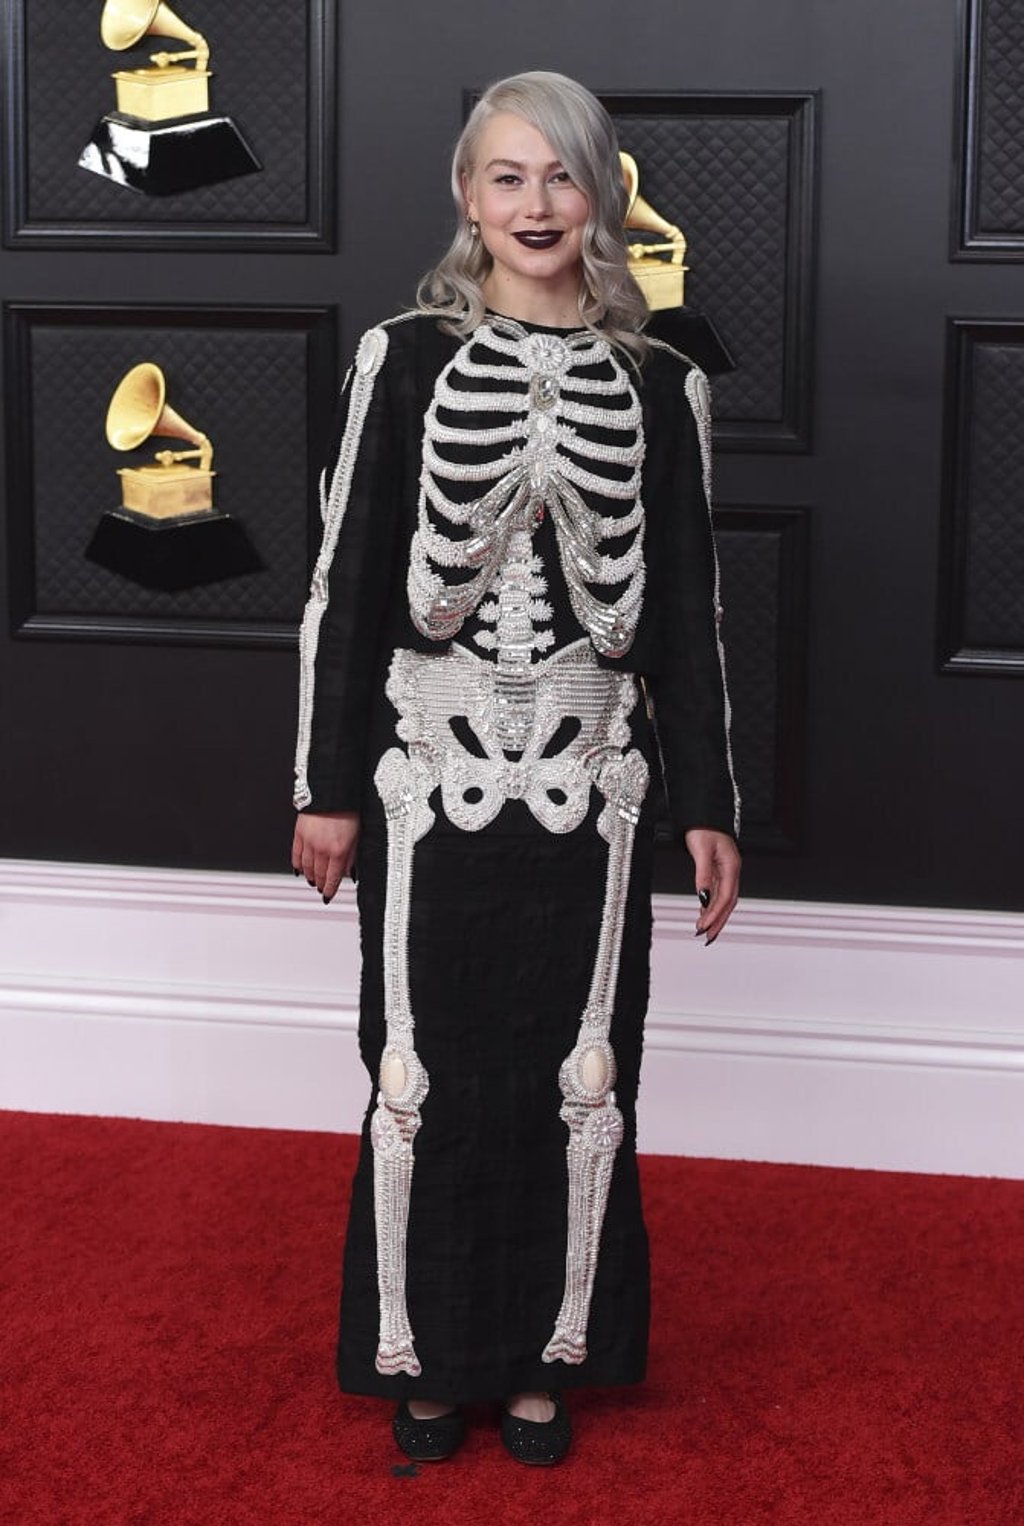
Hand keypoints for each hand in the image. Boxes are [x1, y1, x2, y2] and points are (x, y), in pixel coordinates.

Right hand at [291, 811, 359, 902]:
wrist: (331, 792)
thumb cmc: (347, 810)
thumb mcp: (357, 836)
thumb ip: (351, 856)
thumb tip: (349, 871)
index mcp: (338, 851)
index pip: (332, 878)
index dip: (330, 889)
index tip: (328, 895)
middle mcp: (322, 849)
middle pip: (318, 874)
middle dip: (320, 883)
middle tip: (320, 888)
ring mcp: (308, 842)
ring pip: (306, 867)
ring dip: (309, 876)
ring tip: (312, 881)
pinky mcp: (299, 834)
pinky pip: (295, 855)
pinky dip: (297, 864)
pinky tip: (299, 869)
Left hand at [684, 828, 740, 943]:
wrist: (704, 813)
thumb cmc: (704, 827)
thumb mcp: (701, 850)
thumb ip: (703, 874)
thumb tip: (703, 897)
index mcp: (732, 867)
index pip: (725, 897)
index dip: (714, 914)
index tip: (703, 927)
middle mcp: (731, 870)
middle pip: (728, 902)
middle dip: (718, 921)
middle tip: (707, 937)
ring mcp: (726, 870)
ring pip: (724, 899)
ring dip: (715, 915)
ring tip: (705, 930)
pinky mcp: (719, 869)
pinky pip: (718, 891)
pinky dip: (712, 904)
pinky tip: (705, 912)